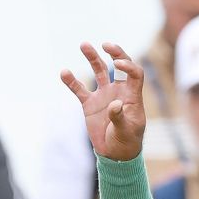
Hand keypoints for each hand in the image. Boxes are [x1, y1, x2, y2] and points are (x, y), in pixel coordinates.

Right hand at [60, 42, 145, 160]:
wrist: (115, 154)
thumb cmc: (127, 142)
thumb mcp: (126, 132)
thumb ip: (120, 118)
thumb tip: (114, 104)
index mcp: (132, 96)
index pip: (135, 73)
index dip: (128, 65)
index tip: (117, 63)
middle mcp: (119, 91)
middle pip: (119, 66)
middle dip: (115, 53)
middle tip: (105, 44)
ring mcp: (104, 95)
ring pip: (99, 71)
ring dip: (92, 58)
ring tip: (84, 44)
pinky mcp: (90, 104)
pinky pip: (79, 89)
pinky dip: (71, 81)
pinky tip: (64, 72)